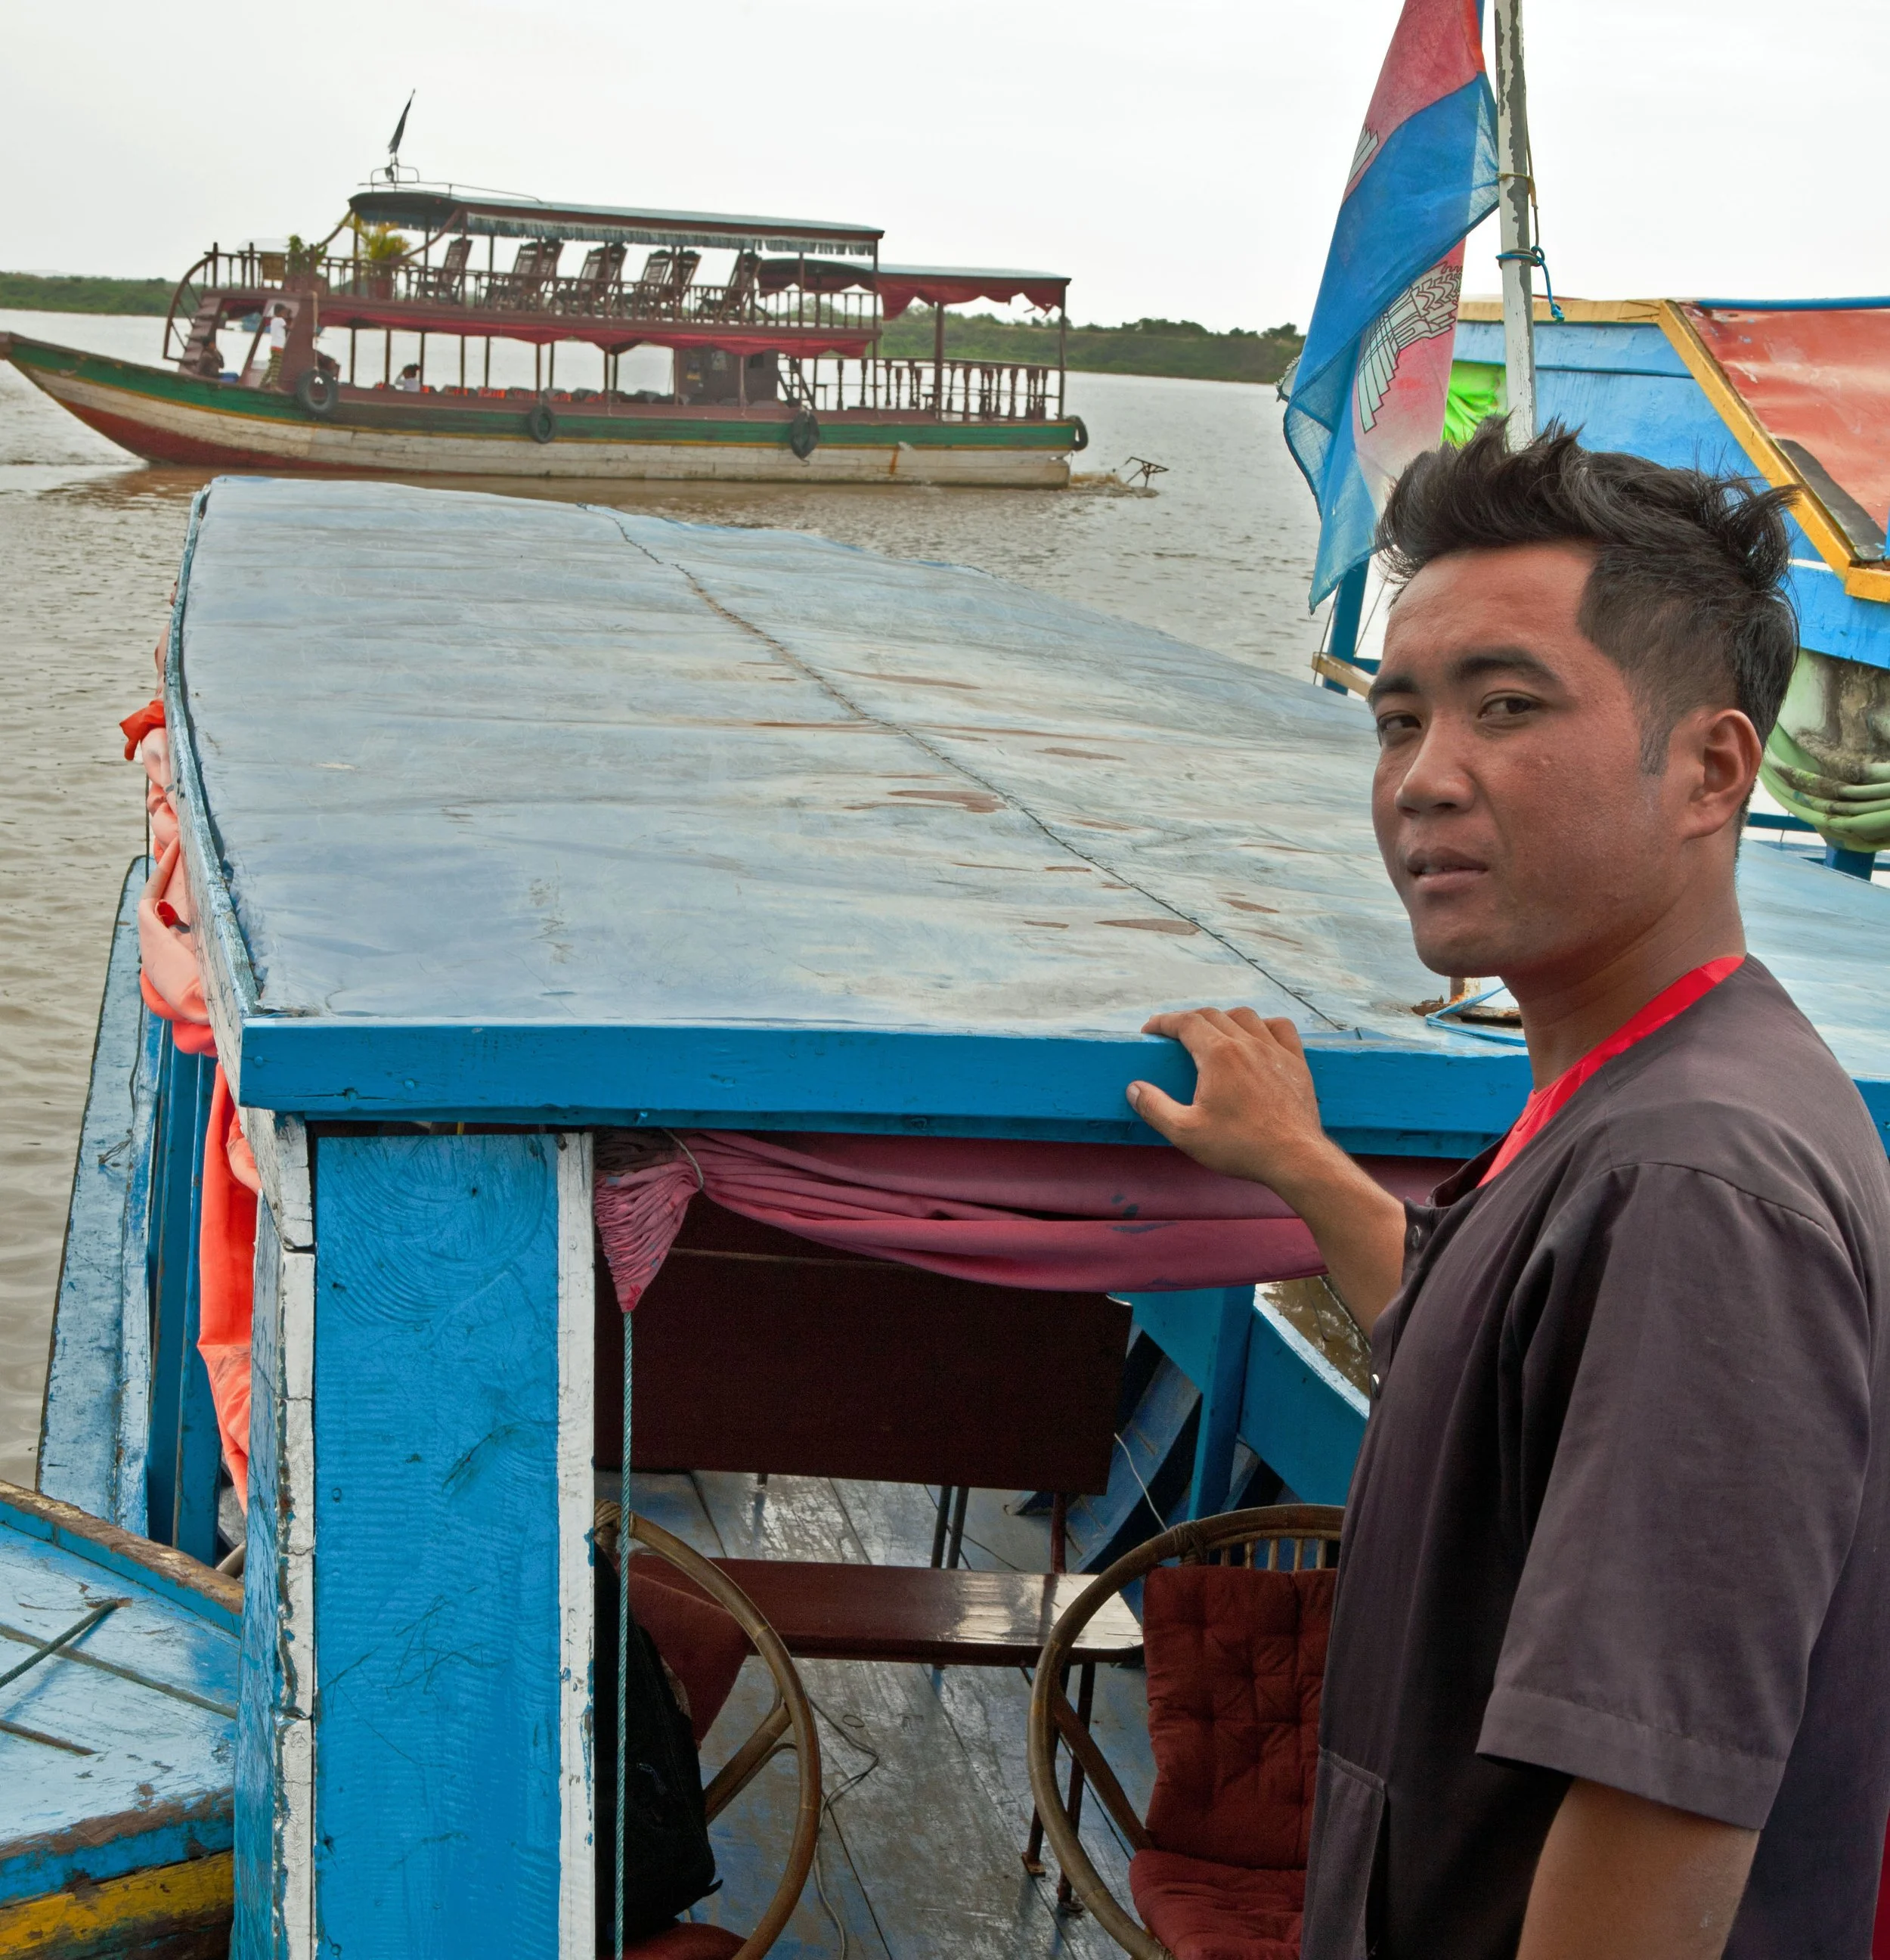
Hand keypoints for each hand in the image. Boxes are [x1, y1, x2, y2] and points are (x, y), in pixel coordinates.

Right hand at [1128, 1008, 1328, 1194]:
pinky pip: (1280, 1028)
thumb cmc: (1240, 1146)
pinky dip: (1264, 1025)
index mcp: (1219, 1055)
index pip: (1186, 1022)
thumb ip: (1154, 1107)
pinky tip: (1257, 1037)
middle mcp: (1247, 1043)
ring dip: (1223, 1018)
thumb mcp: (1185, 1133)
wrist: (1294, 1159)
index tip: (1150, 1030)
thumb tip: (1134, 1089)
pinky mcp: (1296, 1063)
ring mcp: (1275, 1050)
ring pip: (1245, 1016)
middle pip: (1212, 1015)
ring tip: (1212, 1033)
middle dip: (1188, 1020)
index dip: (1164, 1022)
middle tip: (1174, 1035)